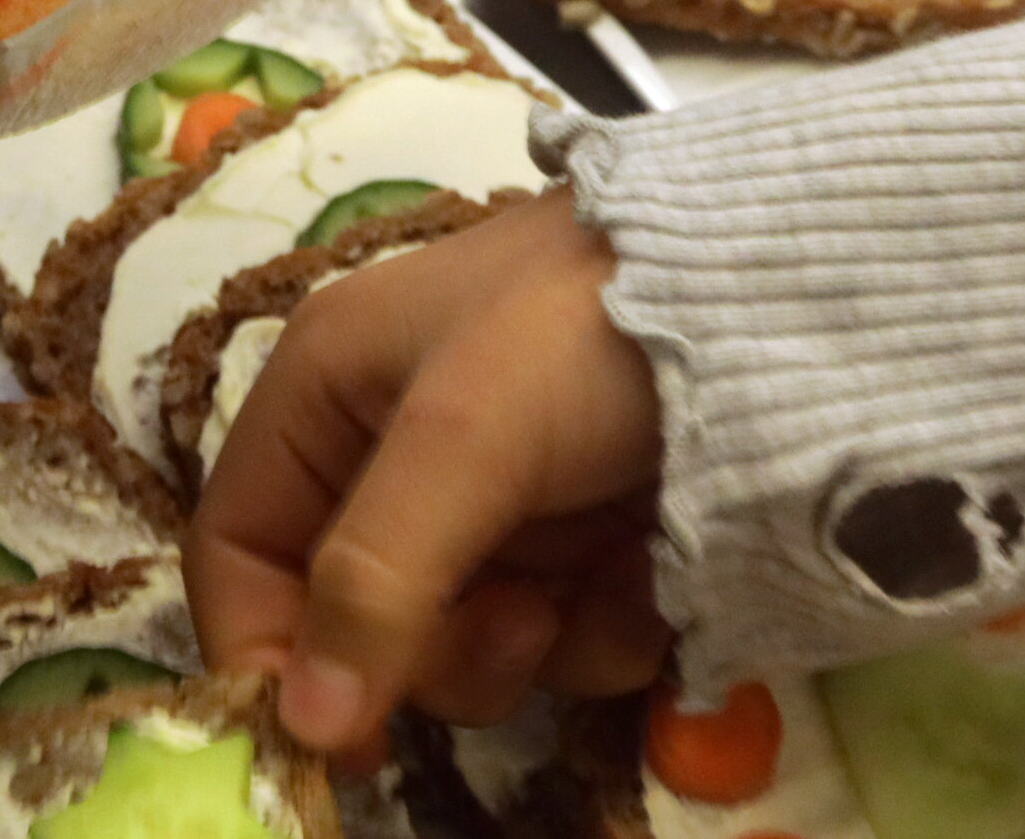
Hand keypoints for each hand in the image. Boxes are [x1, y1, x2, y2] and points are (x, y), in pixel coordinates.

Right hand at [190, 194, 668, 756]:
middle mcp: (397, 450)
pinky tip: (656, 570)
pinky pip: (563, 636)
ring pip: (468, 644)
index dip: (270, 651)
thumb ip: (376, 580)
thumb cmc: (591, 331)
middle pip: (356, 624)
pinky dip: (610, 624)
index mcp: (325, 394)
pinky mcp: (586, 533)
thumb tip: (301, 731)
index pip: (241, 553)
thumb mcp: (466, 438)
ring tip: (601, 579)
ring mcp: (497, 498)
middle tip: (518, 623)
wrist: (783, 286)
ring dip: (538, 641)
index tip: (337, 737)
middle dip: (439, 646)